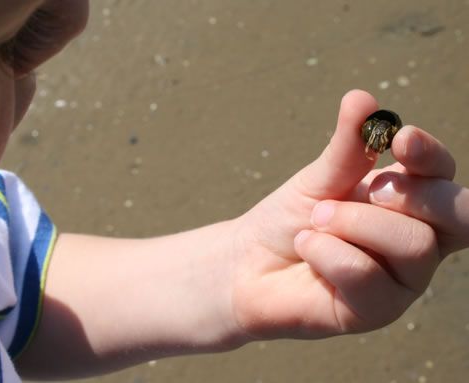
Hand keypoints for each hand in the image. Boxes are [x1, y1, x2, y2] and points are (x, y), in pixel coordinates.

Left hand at [227, 90, 453, 340]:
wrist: (248, 263)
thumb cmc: (289, 219)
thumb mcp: (318, 178)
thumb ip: (347, 147)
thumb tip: (362, 98)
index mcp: (410, 204)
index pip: (444, 175)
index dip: (431, 155)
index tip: (400, 138)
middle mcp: (417, 242)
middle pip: (458, 213)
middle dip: (411, 195)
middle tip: (367, 190)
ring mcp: (401, 281)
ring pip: (413, 244)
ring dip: (353, 223)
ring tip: (315, 222)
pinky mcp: (376, 312)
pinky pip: (370, 277)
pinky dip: (328, 254)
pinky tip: (307, 249)